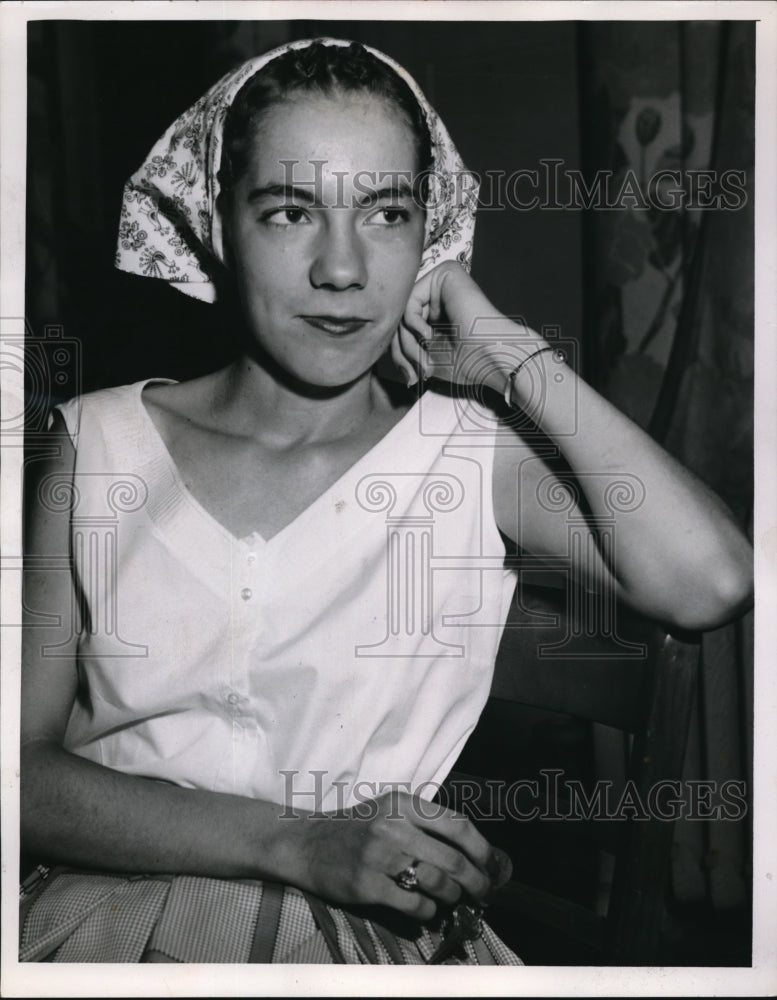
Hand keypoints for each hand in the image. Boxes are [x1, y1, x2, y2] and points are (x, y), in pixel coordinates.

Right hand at [294, 789, 507, 920]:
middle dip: (476, 882)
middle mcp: (393, 826)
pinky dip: (427, 911)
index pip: (458, 825)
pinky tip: (426, 910)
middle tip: (483, 893)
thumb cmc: (354, 828)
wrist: (305, 843)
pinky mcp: (366, 884)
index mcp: (403, 803)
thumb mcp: (388, 810)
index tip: (492, 866)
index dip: (482, 849)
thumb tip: (469, 850)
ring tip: (452, 900)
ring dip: (452, 897)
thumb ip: (423, 823)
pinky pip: (413, 903)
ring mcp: (379, 855)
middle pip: (453, 859)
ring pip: (437, 882)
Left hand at [390, 261, 532, 391]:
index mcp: (436, 310)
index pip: (402, 328)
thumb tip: (379, 350)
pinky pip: (409, 300)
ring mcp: (441, 281)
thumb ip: (404, 348)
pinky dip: (412, 325)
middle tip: (415, 374)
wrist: (494, 357)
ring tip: (424, 361)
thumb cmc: (468, 362)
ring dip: (407, 344)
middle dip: (402, 352)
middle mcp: (438, 292)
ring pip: (402, 312)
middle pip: (399, 319)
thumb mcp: (427, 358)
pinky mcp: (445, 274)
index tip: (411, 379)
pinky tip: (429, 337)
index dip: (400, 355)